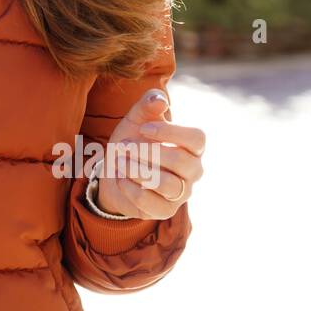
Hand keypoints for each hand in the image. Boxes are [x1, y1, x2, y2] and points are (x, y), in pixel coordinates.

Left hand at [93, 89, 204, 219]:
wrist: (113, 170)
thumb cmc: (132, 140)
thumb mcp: (136, 118)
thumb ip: (148, 105)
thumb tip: (160, 100)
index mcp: (191, 147)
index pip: (197, 139)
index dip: (171, 132)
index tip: (143, 128)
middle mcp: (192, 171)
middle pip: (182, 162)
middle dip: (147, 151)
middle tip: (123, 145)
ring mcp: (180, 193)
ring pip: (166, 184)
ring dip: (136, 169)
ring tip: (119, 160)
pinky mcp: (164, 211)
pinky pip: (149, 202)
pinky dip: (129, 187)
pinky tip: (119, 176)